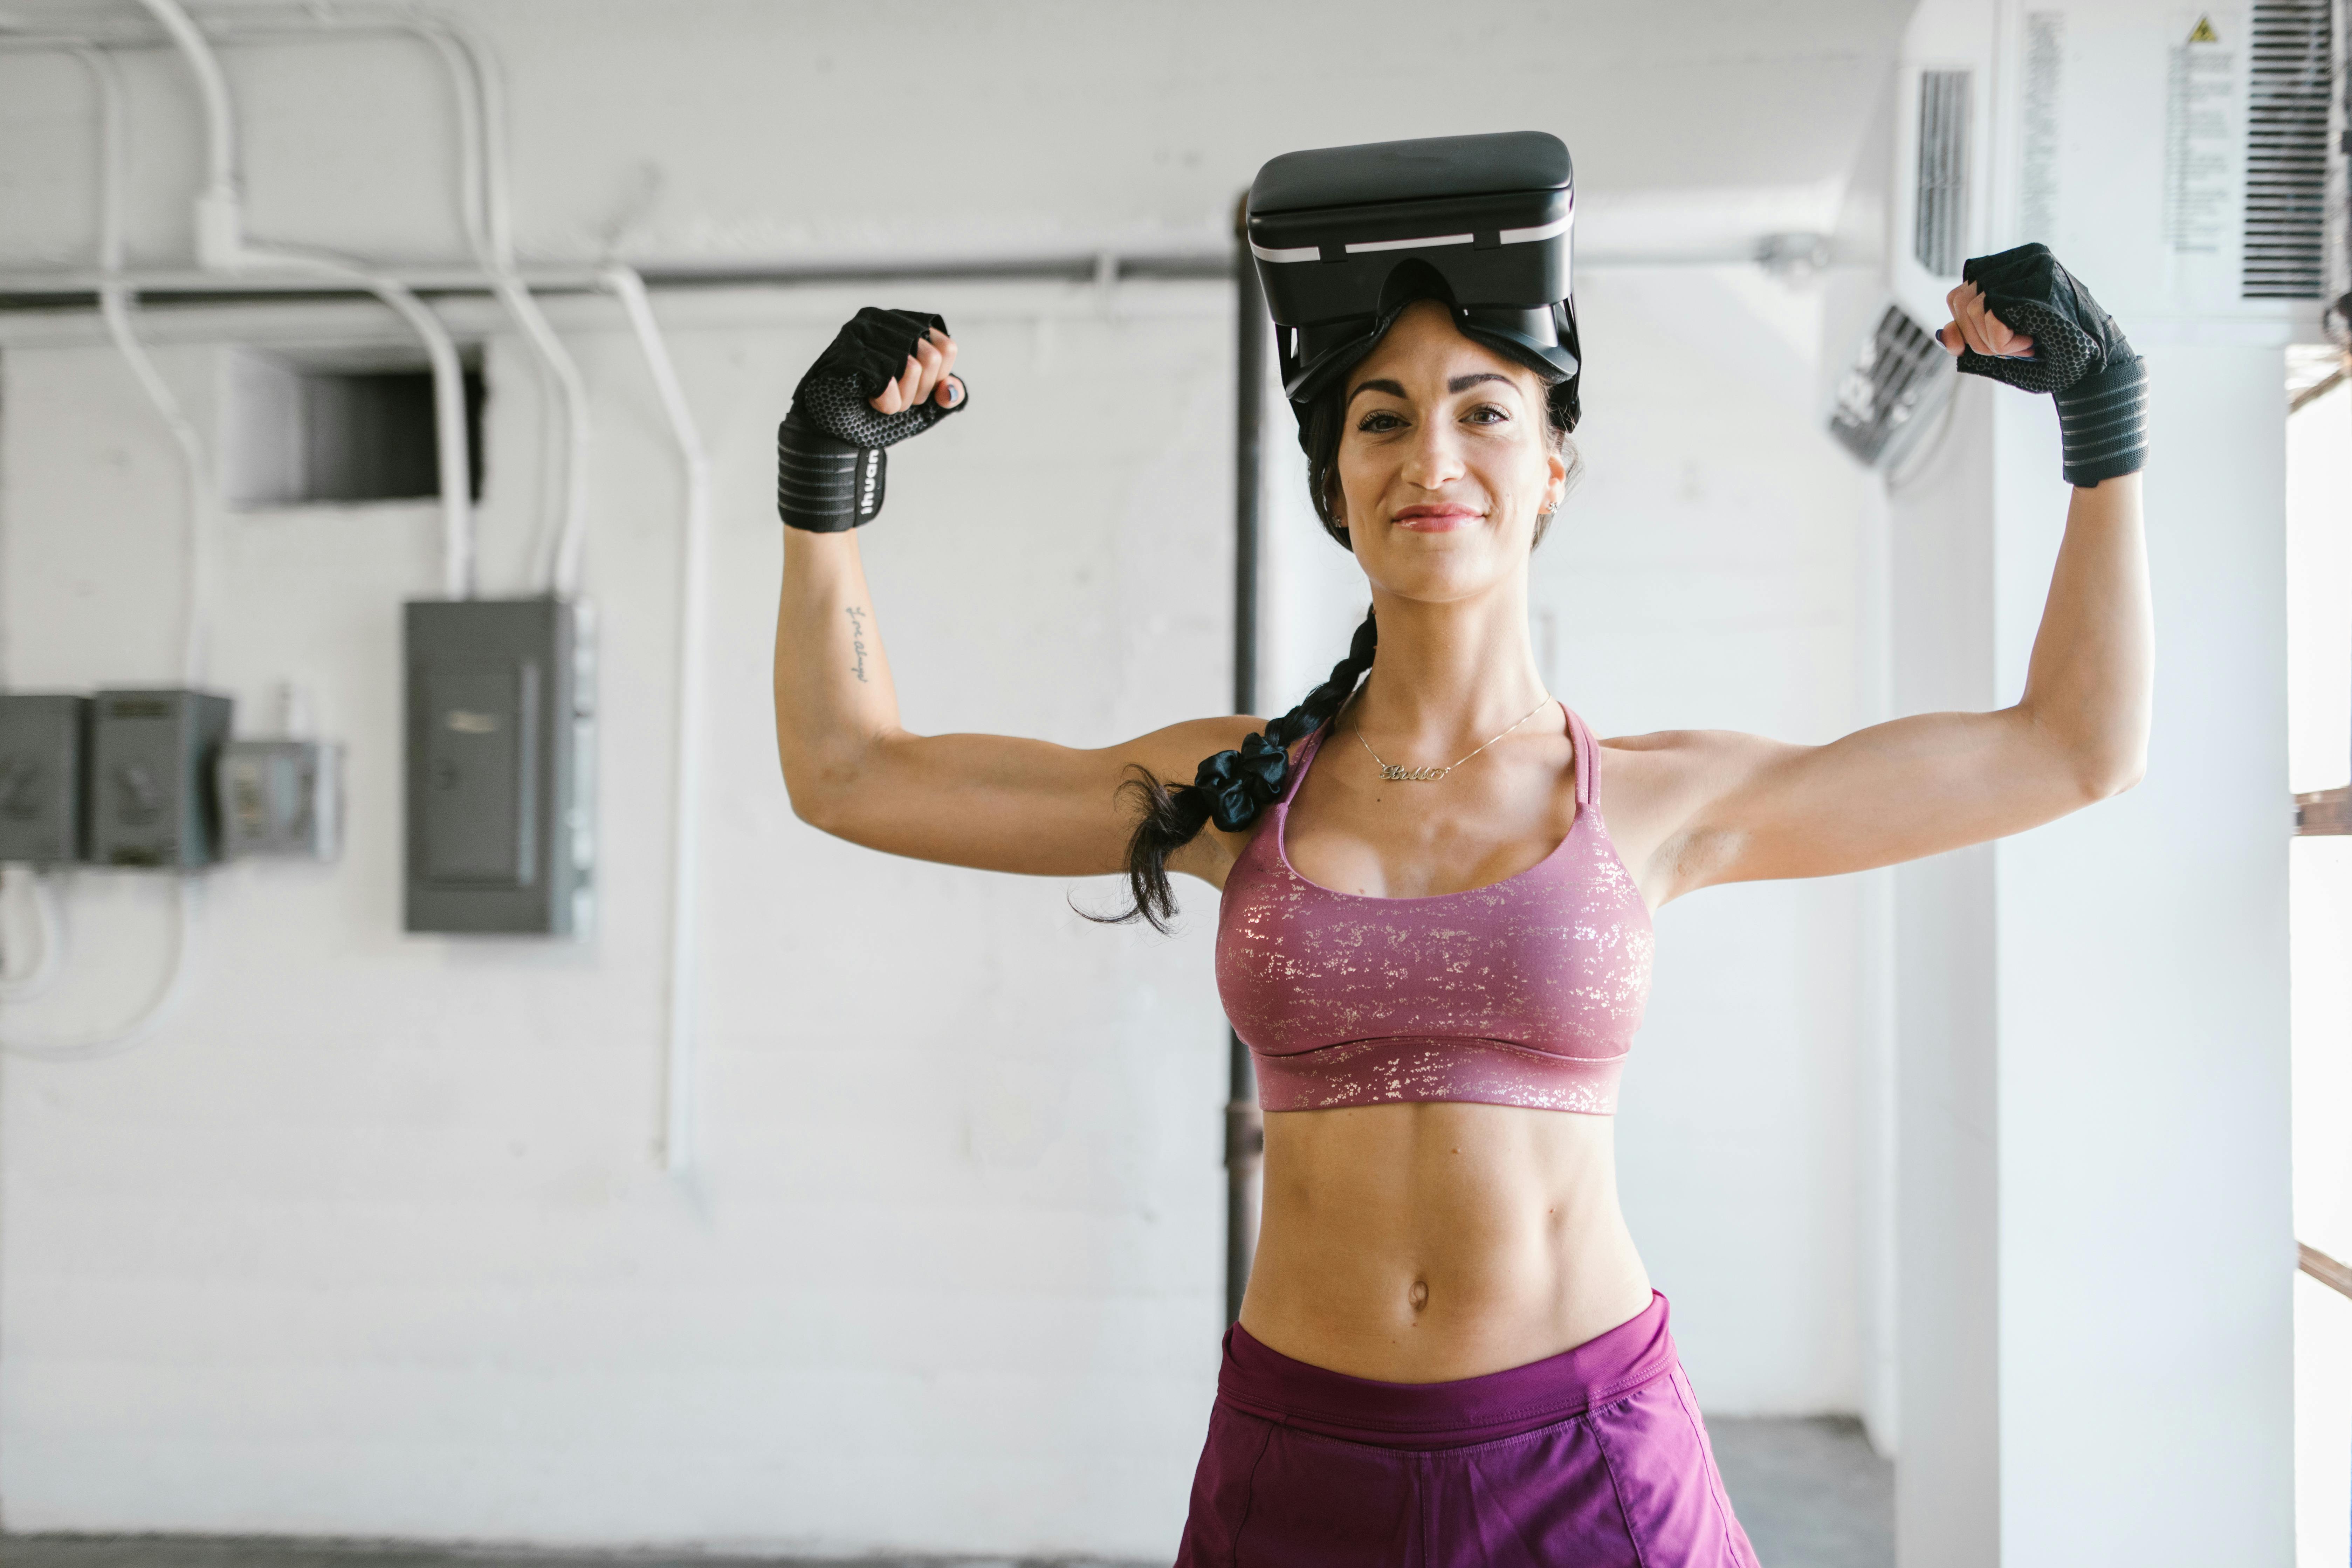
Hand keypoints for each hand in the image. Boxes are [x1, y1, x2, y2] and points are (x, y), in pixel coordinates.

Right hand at [777, 307, 972, 531]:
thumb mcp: (921, 406)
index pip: (946, 349)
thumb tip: (952, 389)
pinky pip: (887, 379)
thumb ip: (945, 394)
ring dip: (899, 400)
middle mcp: (882, 320)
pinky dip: (885, 402)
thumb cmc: (873, 413)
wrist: (831, 432)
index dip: (935, 380)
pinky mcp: (846, 351)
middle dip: (916, 392)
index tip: (911, 389)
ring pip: (911, 367)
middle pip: (931, 358)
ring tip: (877, 399)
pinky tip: (869, 401)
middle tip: (891, 396)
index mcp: (903, 326)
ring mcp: (861, 331)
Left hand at [1933, 245, 2144, 485]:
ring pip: (1974, 309)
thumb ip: (1966, 334)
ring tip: (2027, 342)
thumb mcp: (1997, 344)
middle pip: (1961, 300)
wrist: (2094, 369)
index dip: (1968, 328)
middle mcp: (2025, 259)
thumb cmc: (2051, 354)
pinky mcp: (2041, 287)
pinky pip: (1993, 319)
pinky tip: (2032, 341)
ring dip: (1994, 342)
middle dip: (1980, 338)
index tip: (2002, 341)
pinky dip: (2005, 343)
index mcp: (2015, 265)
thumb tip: (1943, 335)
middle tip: (2017, 345)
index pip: (1960, 295)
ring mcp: (2035, 267)